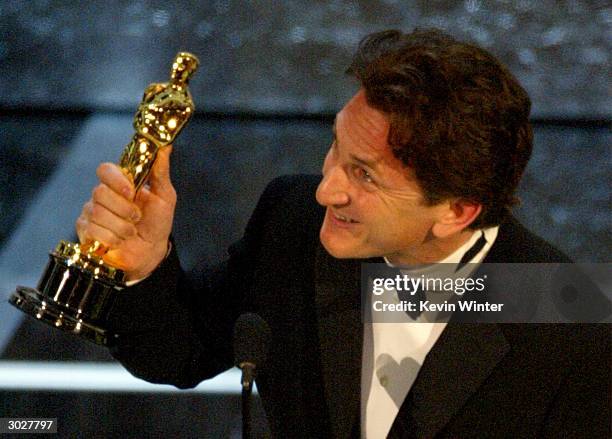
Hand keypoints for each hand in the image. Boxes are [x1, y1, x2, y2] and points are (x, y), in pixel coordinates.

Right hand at [76, 146, 175, 280]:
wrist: (151, 252)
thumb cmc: (157, 223)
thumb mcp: (165, 197)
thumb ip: (160, 172)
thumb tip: (165, 146)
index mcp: (120, 183)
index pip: (105, 170)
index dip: (116, 180)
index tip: (132, 192)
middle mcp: (102, 195)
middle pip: (99, 192)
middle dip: (124, 209)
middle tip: (137, 217)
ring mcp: (91, 213)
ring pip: (97, 214)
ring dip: (121, 226)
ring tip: (131, 231)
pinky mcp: (85, 231)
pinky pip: (93, 231)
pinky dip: (113, 238)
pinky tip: (120, 240)